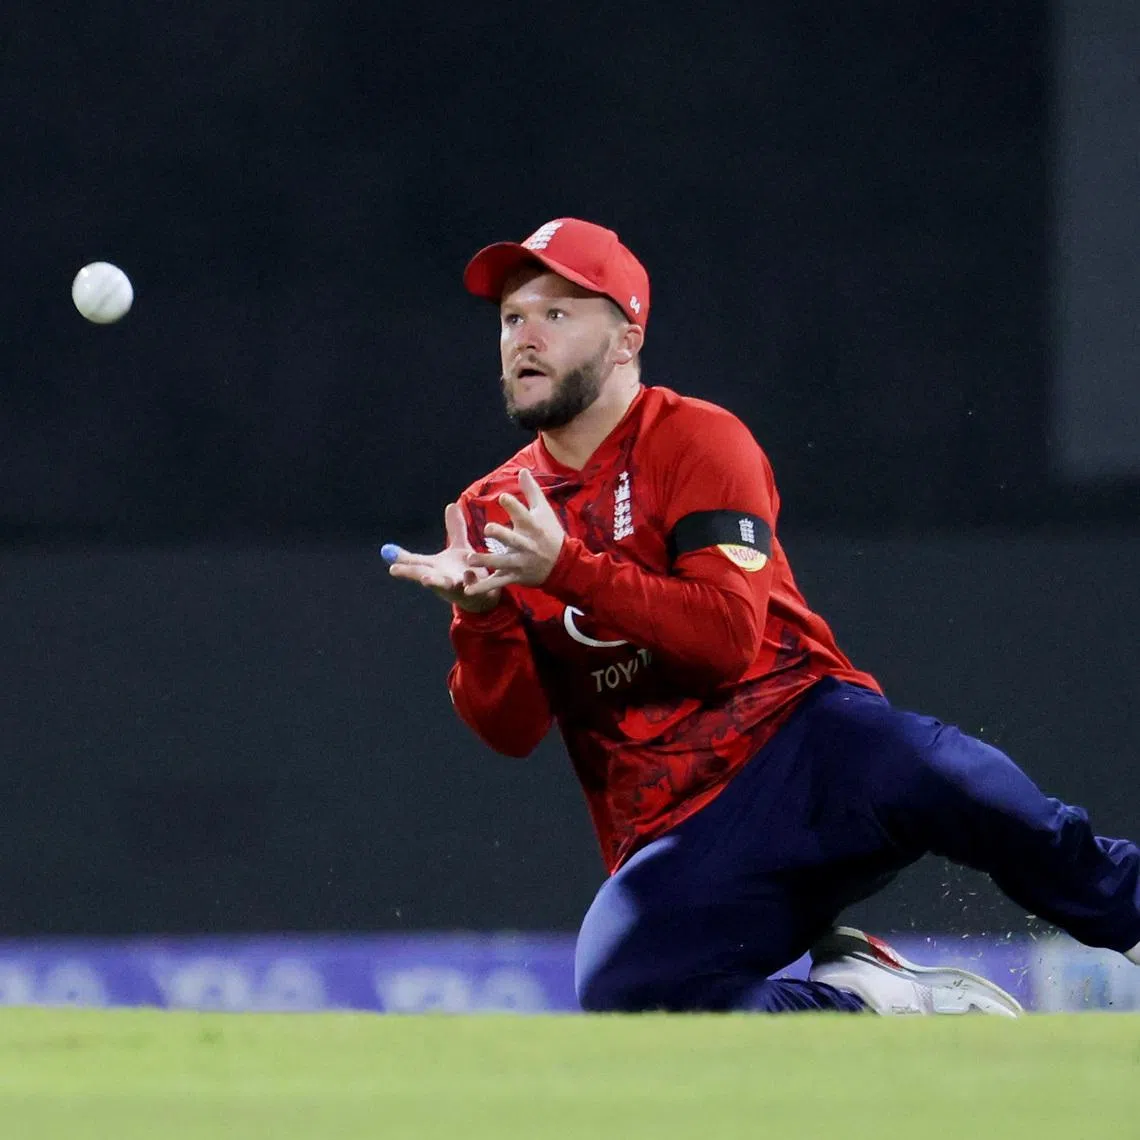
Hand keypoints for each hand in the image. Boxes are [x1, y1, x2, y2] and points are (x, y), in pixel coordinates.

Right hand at [384, 503, 499, 613]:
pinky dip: (469, 581)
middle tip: (394, 569)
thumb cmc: (467, 571)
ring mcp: (456, 586)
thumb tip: (451, 505)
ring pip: (443, 584)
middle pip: (421, 574)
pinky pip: (470, 586)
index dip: (400, 558)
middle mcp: (442, 577)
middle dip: (409, 572)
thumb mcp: (460, 548)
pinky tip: (468, 574)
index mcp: (435, 567)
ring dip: (434, 582)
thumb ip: (455, 529)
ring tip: (426, 579)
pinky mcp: (473, 591)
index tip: (385, 552)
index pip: (415, 562)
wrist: (486, 595)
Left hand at [464, 468, 564, 595]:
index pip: (523, 514)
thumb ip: (531, 491)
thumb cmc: (551, 533)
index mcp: (533, 527)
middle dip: (502, 535)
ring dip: (487, 561)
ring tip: (470, 558)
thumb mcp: (543, 511)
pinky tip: (468, 588)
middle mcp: (527, 545)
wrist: (563, 565)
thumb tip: (522, 470)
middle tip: (488, 528)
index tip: (503, 497)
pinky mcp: (515, 576)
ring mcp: (521, 562)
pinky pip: (497, 582)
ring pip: (502, 562)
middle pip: (513, 539)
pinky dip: (483, 586)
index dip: (513, 505)